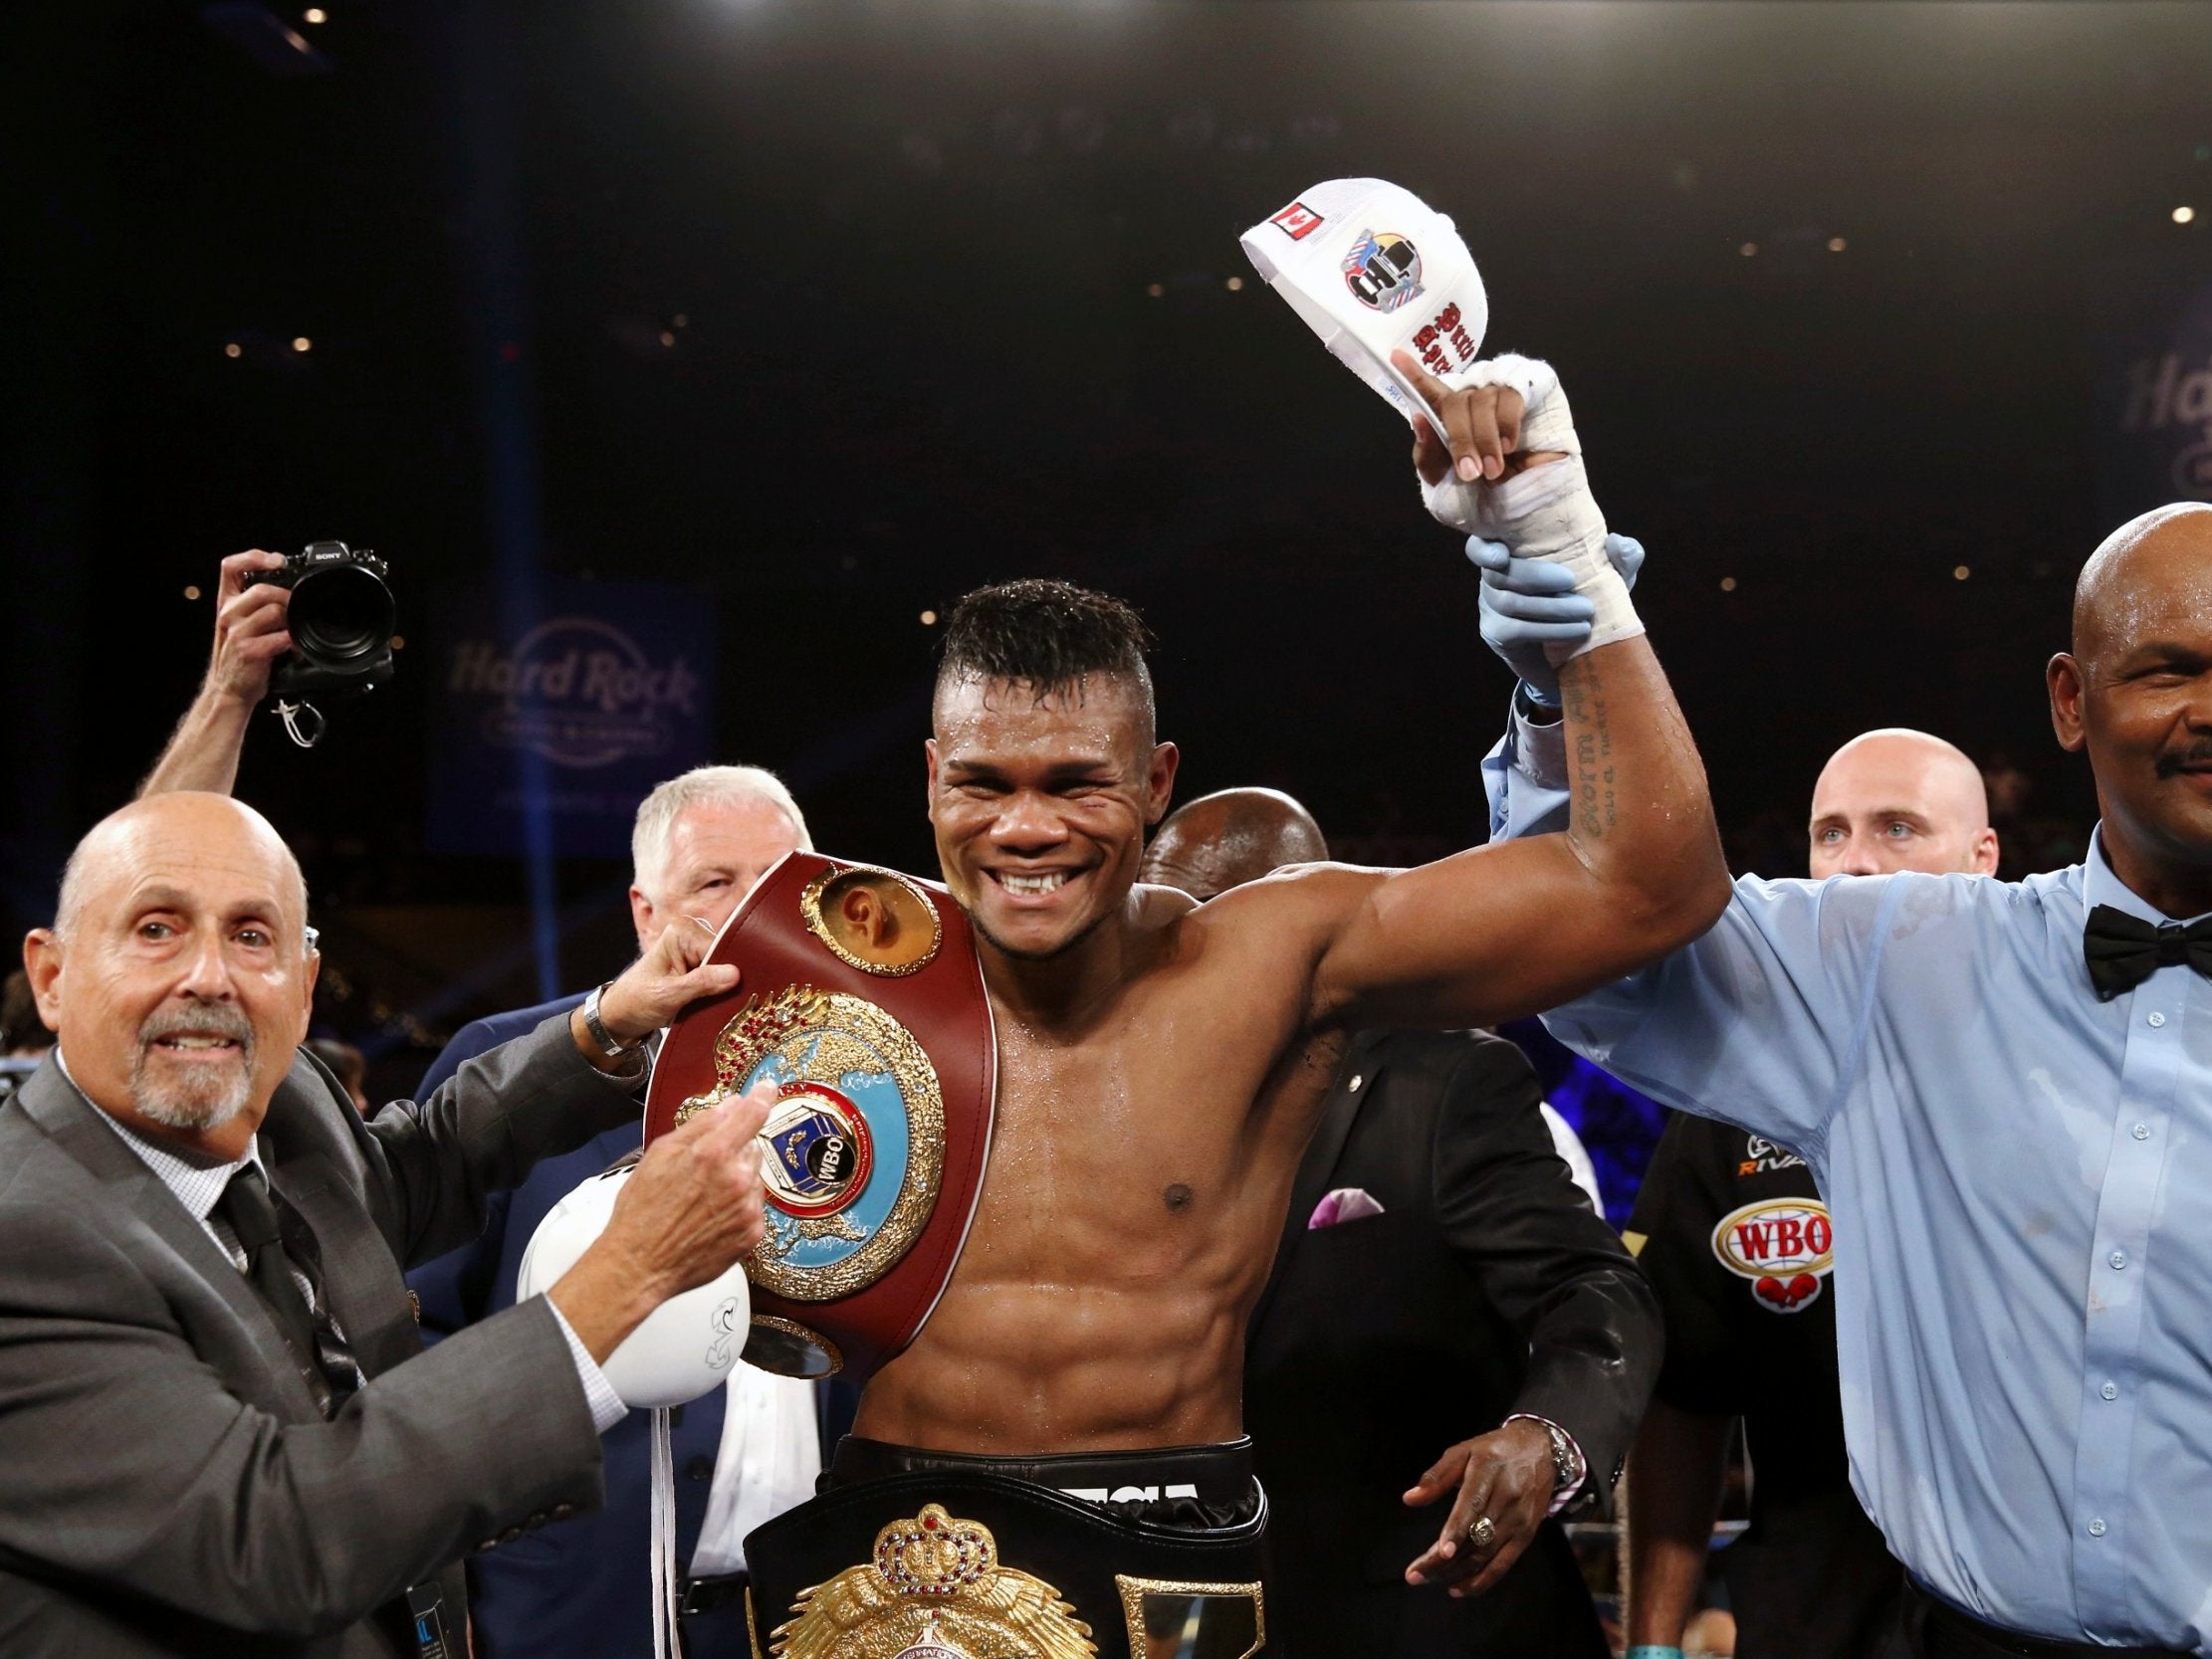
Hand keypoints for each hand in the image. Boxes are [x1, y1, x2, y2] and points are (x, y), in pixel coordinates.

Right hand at [205, 550, 294, 704]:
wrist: (230, 689)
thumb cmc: (242, 656)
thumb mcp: (243, 624)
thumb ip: (259, 606)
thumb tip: (291, 591)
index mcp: (227, 603)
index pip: (230, 566)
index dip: (253, 557)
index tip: (277, 560)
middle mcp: (228, 614)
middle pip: (261, 590)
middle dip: (287, 597)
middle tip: (297, 608)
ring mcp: (236, 632)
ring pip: (273, 611)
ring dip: (292, 621)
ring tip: (294, 632)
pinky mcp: (248, 650)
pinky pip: (280, 637)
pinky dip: (293, 642)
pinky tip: (294, 649)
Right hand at [550, 1081, 774, 1358]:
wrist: (639, 1265)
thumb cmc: (642, 1212)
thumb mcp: (660, 1154)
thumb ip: (700, 1125)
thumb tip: (730, 1105)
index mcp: (712, 1154)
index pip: (752, 1113)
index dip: (762, 1096)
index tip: (768, 1088)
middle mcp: (737, 1179)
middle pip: (752, 1147)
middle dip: (733, 1152)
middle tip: (701, 1172)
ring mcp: (748, 1208)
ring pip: (754, 1178)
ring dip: (736, 1181)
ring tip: (701, 1200)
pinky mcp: (753, 1233)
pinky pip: (754, 1207)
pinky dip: (738, 1208)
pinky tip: (711, 1218)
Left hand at [589, 919, 740, 1049]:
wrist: (619, 1016)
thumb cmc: (636, 1002)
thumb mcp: (669, 995)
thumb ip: (701, 983)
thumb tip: (735, 974)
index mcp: (682, 933)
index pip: (721, 949)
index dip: (729, 972)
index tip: (735, 994)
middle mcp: (690, 936)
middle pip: (725, 958)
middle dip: (727, 982)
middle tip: (727, 1004)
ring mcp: (693, 952)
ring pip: (724, 970)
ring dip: (723, 990)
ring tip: (717, 1006)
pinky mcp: (695, 967)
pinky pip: (717, 978)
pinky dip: (717, 993)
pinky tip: (714, 1005)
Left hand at [1392, 351, 1566, 486]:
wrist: (1531, 511)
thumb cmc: (1488, 499)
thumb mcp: (1445, 487)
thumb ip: (1429, 455)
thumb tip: (1419, 419)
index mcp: (1451, 420)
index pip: (1430, 392)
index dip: (1414, 375)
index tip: (1395, 358)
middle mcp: (1476, 400)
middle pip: (1455, 401)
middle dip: (1460, 438)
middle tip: (1470, 472)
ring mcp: (1505, 391)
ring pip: (1482, 399)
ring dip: (1486, 438)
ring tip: (1495, 469)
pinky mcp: (1534, 386)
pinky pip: (1511, 394)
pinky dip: (1507, 424)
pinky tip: (1510, 445)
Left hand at [1403, 1419, 1556, 1596]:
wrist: (1540, 1450)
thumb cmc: (1493, 1451)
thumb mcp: (1463, 1451)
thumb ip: (1436, 1476)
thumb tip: (1409, 1499)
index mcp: (1487, 1472)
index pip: (1473, 1504)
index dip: (1457, 1529)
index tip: (1442, 1552)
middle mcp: (1507, 1498)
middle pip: (1475, 1536)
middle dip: (1443, 1560)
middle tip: (1414, 1575)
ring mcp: (1519, 1520)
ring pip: (1486, 1555)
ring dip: (1456, 1573)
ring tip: (1427, 1580)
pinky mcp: (1526, 1535)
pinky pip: (1503, 1565)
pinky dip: (1481, 1581)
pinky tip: (1458, 1588)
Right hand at [1469, 533, 1645, 702]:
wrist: (1579, 651)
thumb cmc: (1588, 599)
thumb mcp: (1610, 578)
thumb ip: (1619, 558)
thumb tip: (1616, 543)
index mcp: (1512, 552)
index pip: (1480, 545)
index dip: (1484, 548)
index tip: (1504, 554)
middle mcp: (1492, 578)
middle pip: (1497, 573)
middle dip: (1534, 576)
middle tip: (1572, 581)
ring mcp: (1489, 609)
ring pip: (1509, 603)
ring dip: (1551, 607)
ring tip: (1586, 611)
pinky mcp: (1497, 635)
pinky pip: (1517, 630)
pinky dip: (1549, 629)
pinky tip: (1577, 631)